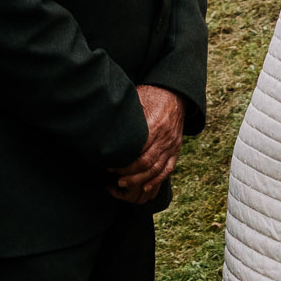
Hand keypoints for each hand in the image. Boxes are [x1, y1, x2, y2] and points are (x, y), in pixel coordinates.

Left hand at [108, 84, 187, 202]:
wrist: (176, 94)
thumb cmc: (152, 95)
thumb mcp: (138, 100)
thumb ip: (127, 115)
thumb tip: (104, 122)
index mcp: (155, 127)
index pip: (139, 152)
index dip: (124, 162)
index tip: (110, 164)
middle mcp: (166, 139)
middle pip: (147, 164)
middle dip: (129, 173)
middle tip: (114, 175)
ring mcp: (172, 146)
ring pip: (157, 169)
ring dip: (140, 179)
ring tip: (123, 183)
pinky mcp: (176, 149)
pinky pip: (168, 169)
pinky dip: (157, 180)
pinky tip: (146, 186)